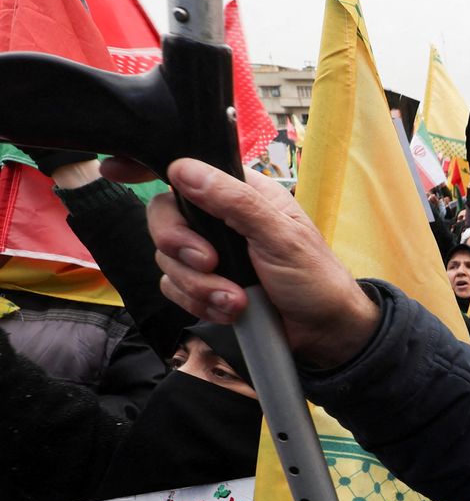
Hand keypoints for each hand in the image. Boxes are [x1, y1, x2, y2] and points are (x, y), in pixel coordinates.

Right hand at [151, 159, 378, 368]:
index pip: (189, 170)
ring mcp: (210, 253)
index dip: (147, 167)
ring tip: (237, 299)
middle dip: (180, 245)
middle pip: (163, 217)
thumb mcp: (280, 236)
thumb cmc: (315, 278)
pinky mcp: (205, 285)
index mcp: (241, 193)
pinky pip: (174, 289)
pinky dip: (200, 303)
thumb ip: (234, 202)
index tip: (114, 170)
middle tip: (209, 262)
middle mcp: (220, 219)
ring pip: (166, 259)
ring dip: (200, 286)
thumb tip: (184, 170)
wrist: (324, 333)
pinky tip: (232, 310)